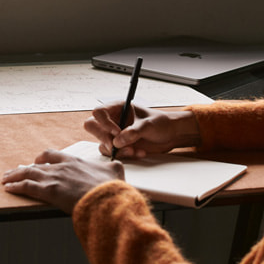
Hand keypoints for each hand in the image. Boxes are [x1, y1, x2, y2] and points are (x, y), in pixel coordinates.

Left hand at [2, 149, 123, 213]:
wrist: (106, 198)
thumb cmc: (111, 188)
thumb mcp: (116, 171)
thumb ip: (113, 166)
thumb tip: (116, 165)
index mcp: (75, 161)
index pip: (54, 155)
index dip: (43, 158)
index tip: (37, 162)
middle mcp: (61, 167)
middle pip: (37, 164)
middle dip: (24, 168)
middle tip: (15, 171)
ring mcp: (54, 178)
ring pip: (28, 173)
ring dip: (14, 176)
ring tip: (5, 178)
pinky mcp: (49, 192)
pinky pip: (27, 187)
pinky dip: (16, 186)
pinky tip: (8, 188)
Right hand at [84, 103, 200, 158]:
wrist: (170, 135)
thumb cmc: (161, 123)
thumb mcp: (149, 125)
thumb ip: (133, 132)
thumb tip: (117, 142)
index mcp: (118, 108)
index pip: (99, 112)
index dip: (104, 123)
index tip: (117, 132)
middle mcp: (113, 120)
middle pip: (93, 127)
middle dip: (104, 138)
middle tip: (117, 145)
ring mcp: (115, 134)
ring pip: (102, 143)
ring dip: (118, 150)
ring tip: (134, 150)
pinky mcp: (119, 146)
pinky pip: (112, 153)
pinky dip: (125, 156)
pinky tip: (139, 152)